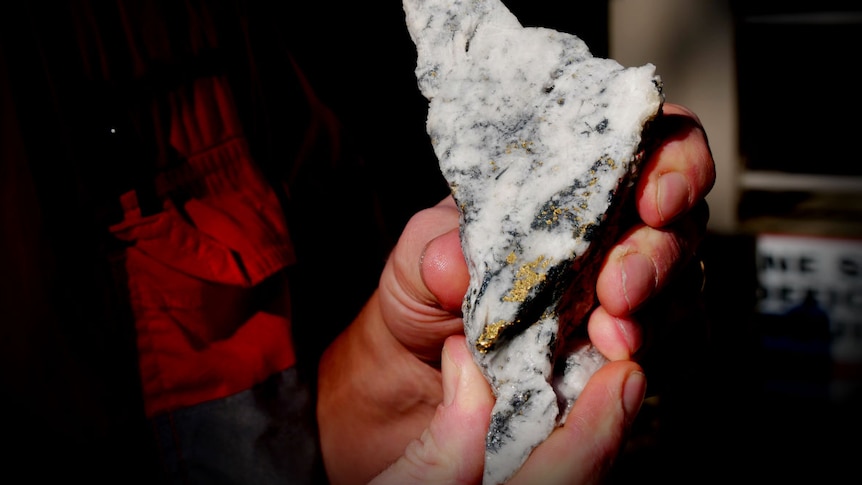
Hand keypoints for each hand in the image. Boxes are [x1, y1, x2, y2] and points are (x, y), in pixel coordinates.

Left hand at [317, 102, 714, 483]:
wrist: (422, 378)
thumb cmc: (428, 297)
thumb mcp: (415, 265)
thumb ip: (431, 254)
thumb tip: (454, 261)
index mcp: (571, 188)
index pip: (652, 146)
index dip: (673, 161)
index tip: (653, 198)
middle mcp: (615, 234)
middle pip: (681, 224)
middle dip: (657, 254)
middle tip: (617, 288)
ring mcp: (634, 296)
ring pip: (687, 290)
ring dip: (659, 313)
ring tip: (611, 337)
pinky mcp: (635, 355)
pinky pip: (679, 353)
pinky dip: (661, 359)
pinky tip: (619, 364)